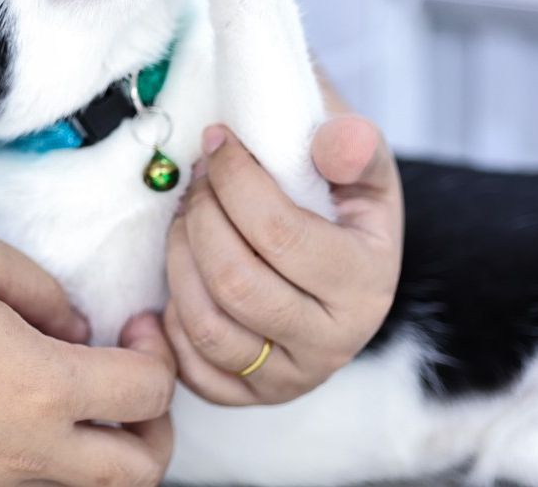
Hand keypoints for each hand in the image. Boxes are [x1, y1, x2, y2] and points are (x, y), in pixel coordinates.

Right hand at [0, 229, 174, 485]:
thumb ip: (45, 292)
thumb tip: (77, 327)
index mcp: (38, 387)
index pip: (148, 392)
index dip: (157, 351)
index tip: (133, 323)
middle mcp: (21, 454)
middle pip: (139, 471)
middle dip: (155, 421)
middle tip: (130, 370)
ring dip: (107, 450)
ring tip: (84, 395)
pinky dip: (50, 462)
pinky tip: (22, 409)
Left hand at [164, 117, 402, 404]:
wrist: (344, 254)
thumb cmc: (342, 198)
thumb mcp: (361, 162)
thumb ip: (351, 144)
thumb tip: (337, 143)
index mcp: (366, 282)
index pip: (277, 233)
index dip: (233, 179)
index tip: (217, 142)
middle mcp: (333, 342)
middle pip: (233, 281)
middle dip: (201, 215)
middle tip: (198, 178)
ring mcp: (291, 377)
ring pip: (205, 326)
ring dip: (179, 256)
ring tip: (187, 215)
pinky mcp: (252, 394)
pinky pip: (191, 368)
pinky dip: (171, 319)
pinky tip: (182, 268)